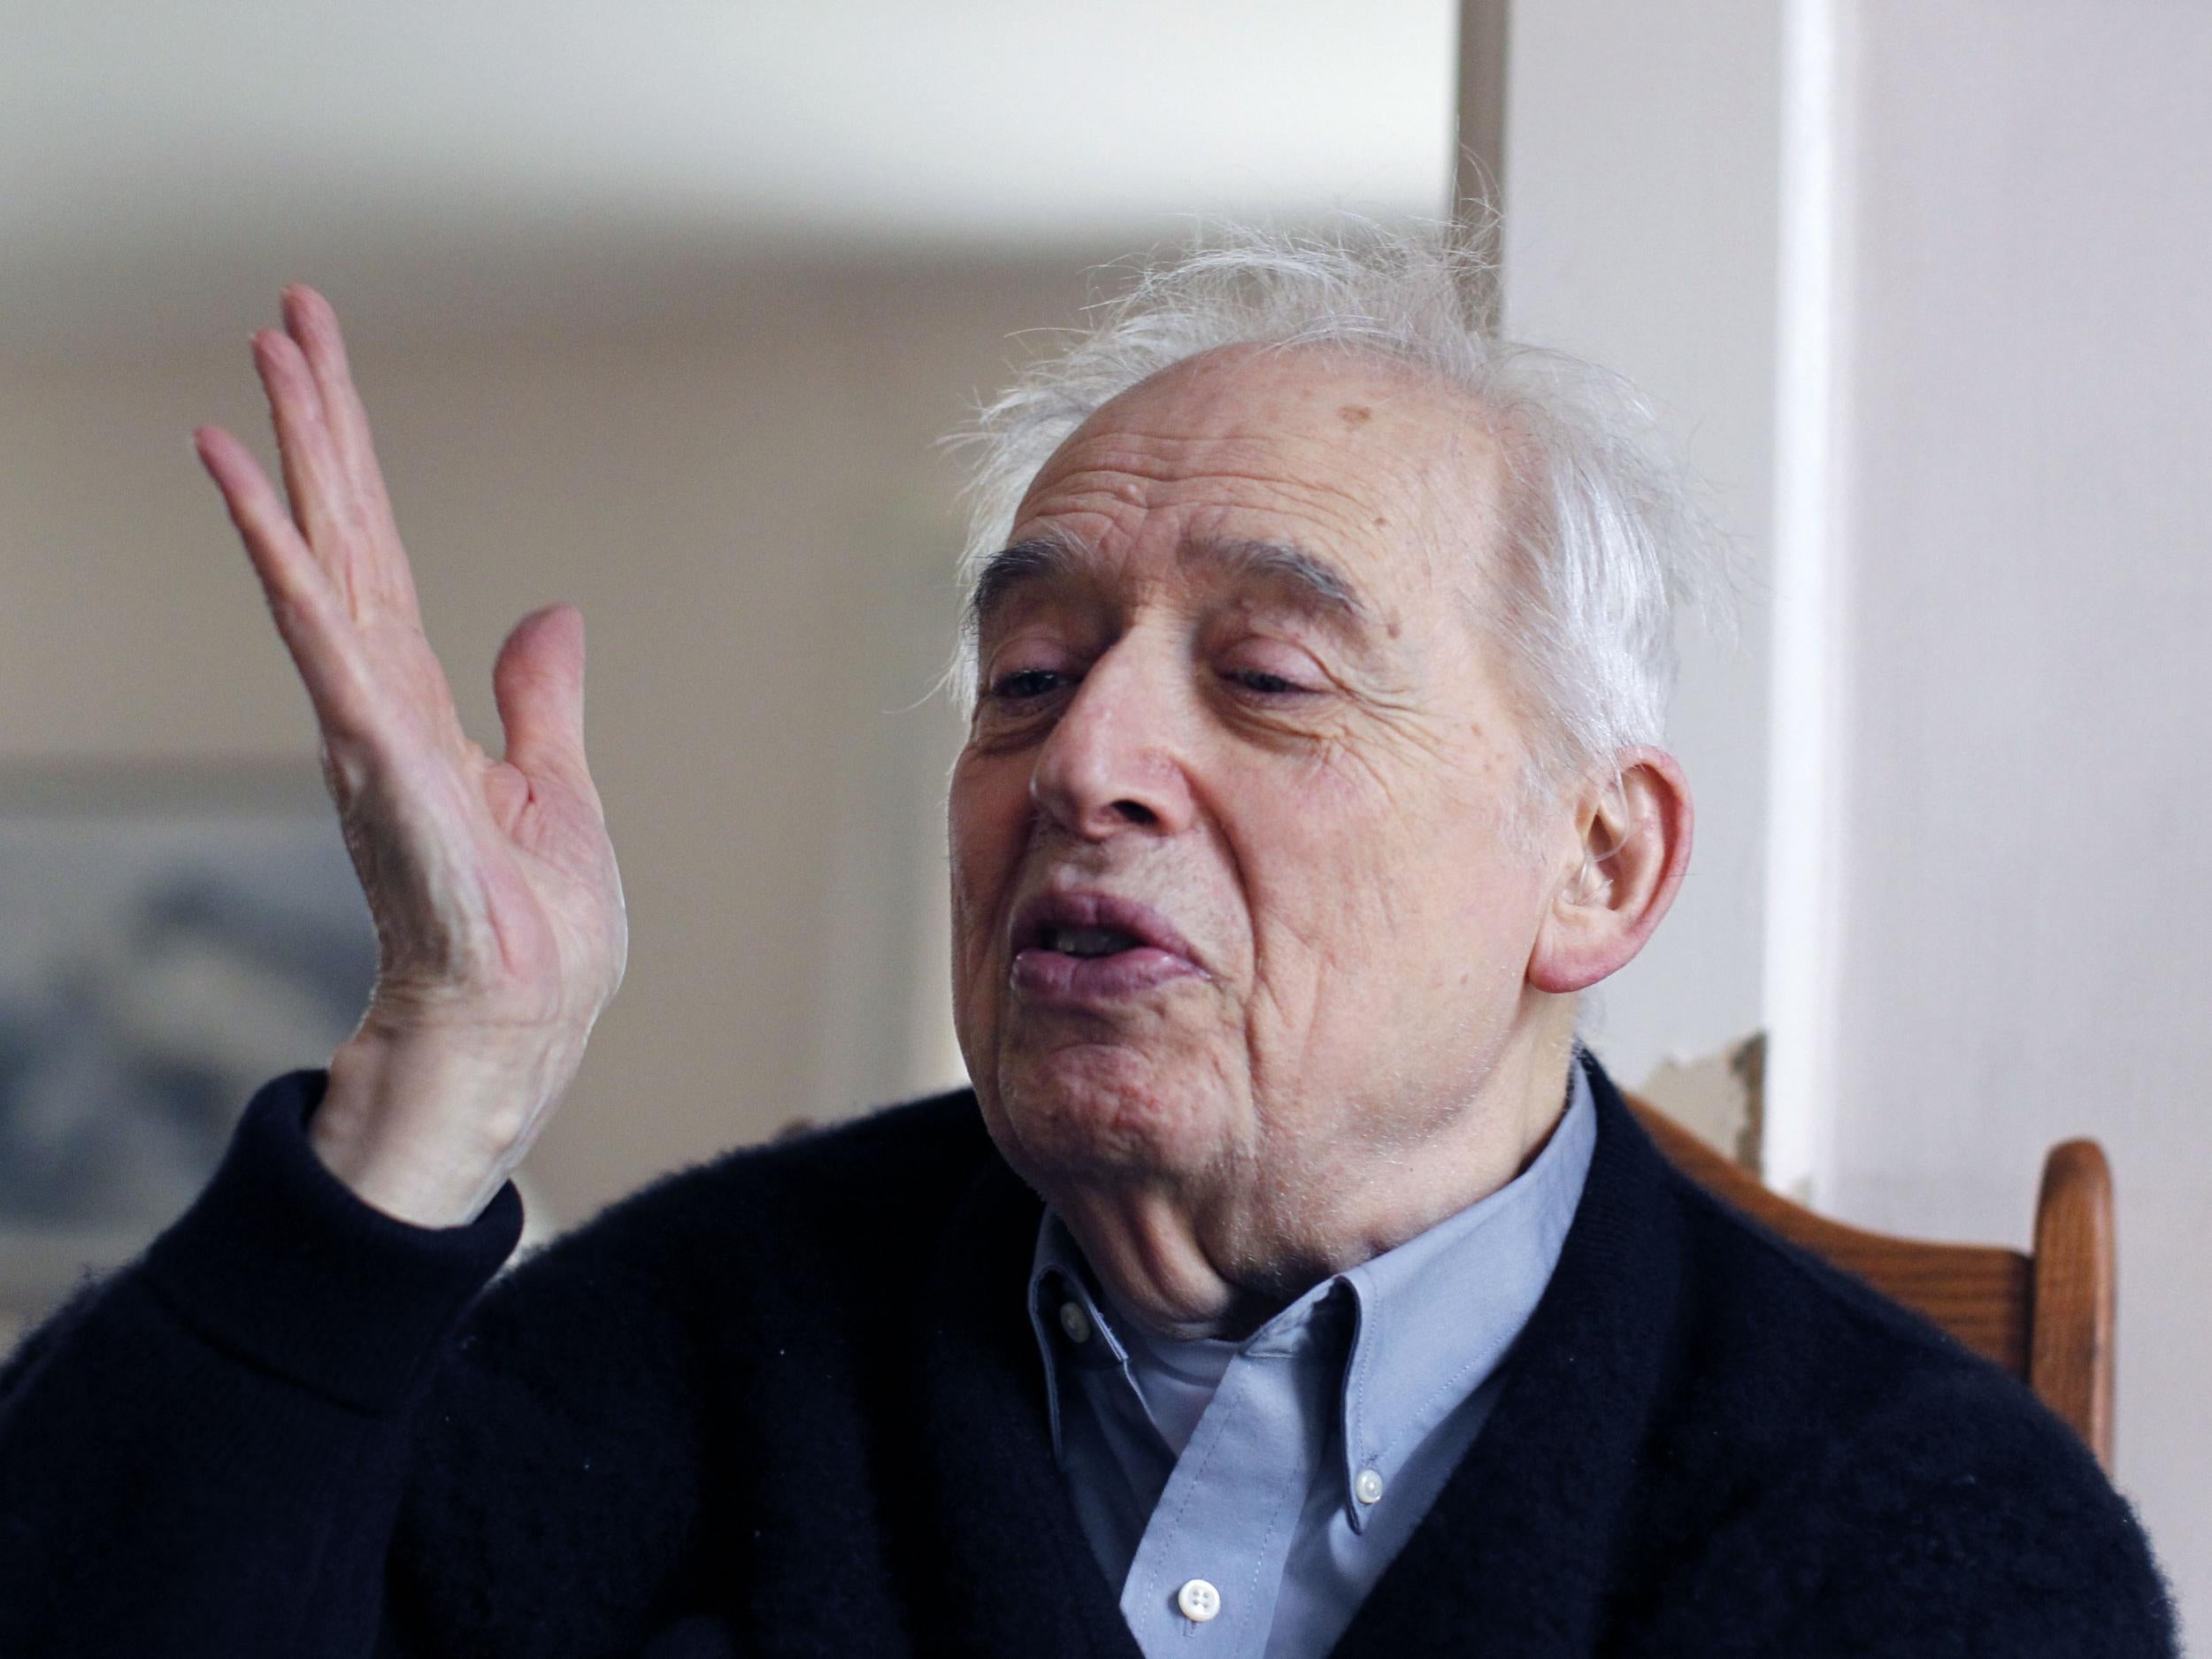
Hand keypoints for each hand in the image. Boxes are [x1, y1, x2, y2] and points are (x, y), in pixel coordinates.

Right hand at [194, 286, 627, 1225]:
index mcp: (419, 702)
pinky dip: (290, 573)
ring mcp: (372, 734)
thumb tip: (550, 613)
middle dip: (317, 425)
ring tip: (260, 375)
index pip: (377, 553)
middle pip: (343, 536)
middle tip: (287, 313)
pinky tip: (257, 499)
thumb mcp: (556, 787)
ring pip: (325, 575)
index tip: (322, 360)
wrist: (520, 1028)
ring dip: (293, 472)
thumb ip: (538, 699)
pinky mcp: (384, 770)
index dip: (351, 456)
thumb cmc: (533, 930)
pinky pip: (331, 652)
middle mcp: (378, 703)